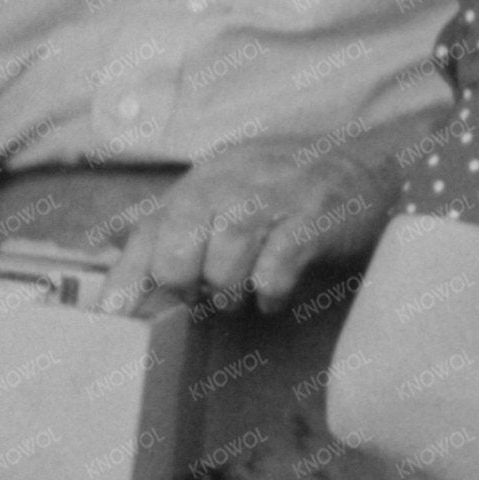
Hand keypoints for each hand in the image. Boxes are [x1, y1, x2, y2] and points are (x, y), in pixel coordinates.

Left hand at [103, 133, 404, 315]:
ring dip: (230, 290)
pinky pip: (276, 266)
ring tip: (243, 294)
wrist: (377, 165)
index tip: (114, 314)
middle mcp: (234, 179)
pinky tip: (275, 293)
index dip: (129, 273)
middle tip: (203, 296)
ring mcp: (277, 195)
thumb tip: (101, 240)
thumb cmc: (293, 188)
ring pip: (226, 258)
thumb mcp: (229, 188)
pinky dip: (270, 290)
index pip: (152, 225)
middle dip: (186, 282)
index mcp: (207, 175)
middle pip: (181, 242)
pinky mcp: (316, 216)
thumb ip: (173, 216)